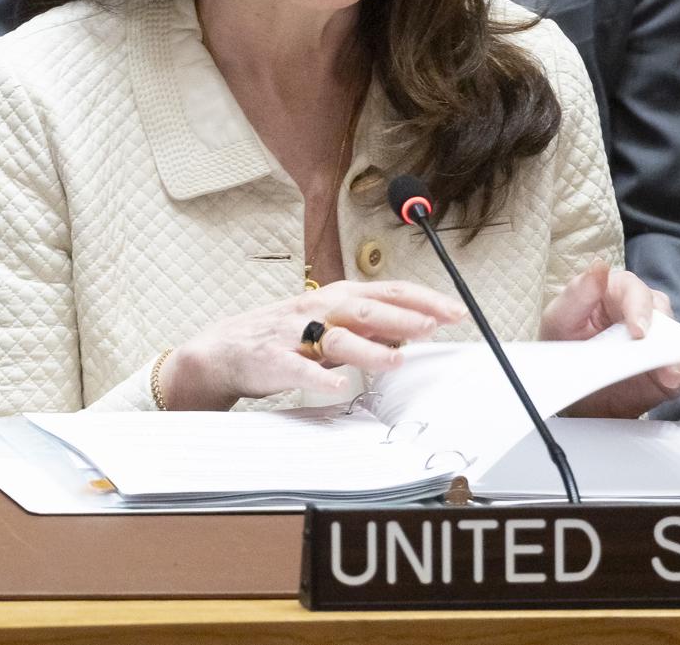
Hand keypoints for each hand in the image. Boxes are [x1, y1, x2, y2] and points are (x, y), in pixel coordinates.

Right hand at [159, 280, 468, 410]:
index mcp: (336, 297)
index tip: (455, 311)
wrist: (225, 348)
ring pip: (336, 338)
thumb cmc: (284, 335)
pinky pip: (298, 369)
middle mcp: (318, 310)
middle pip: (367, 308)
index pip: (387, 291)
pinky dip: (318, 379)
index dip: (422, 300)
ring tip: (396, 360)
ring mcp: (294, 334)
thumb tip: (414, 327)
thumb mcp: (333, 325)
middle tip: (437, 325)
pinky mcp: (273, 360)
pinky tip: (339, 388)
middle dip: (404, 316)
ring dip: (368, 348)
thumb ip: (370, 326)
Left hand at [539, 262, 679, 417]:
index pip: (635, 292)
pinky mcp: (665, 370)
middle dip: (663, 338)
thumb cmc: (564, 341)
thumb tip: (598, 266)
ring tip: (676, 375)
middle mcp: (642, 314)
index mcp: (618, 293)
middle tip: (658, 359)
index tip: (637, 331)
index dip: (639, 309)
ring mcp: (657, 343)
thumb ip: (579, 292)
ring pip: (679, 344)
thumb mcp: (560, 316)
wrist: (568, 382)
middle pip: (663, 316)